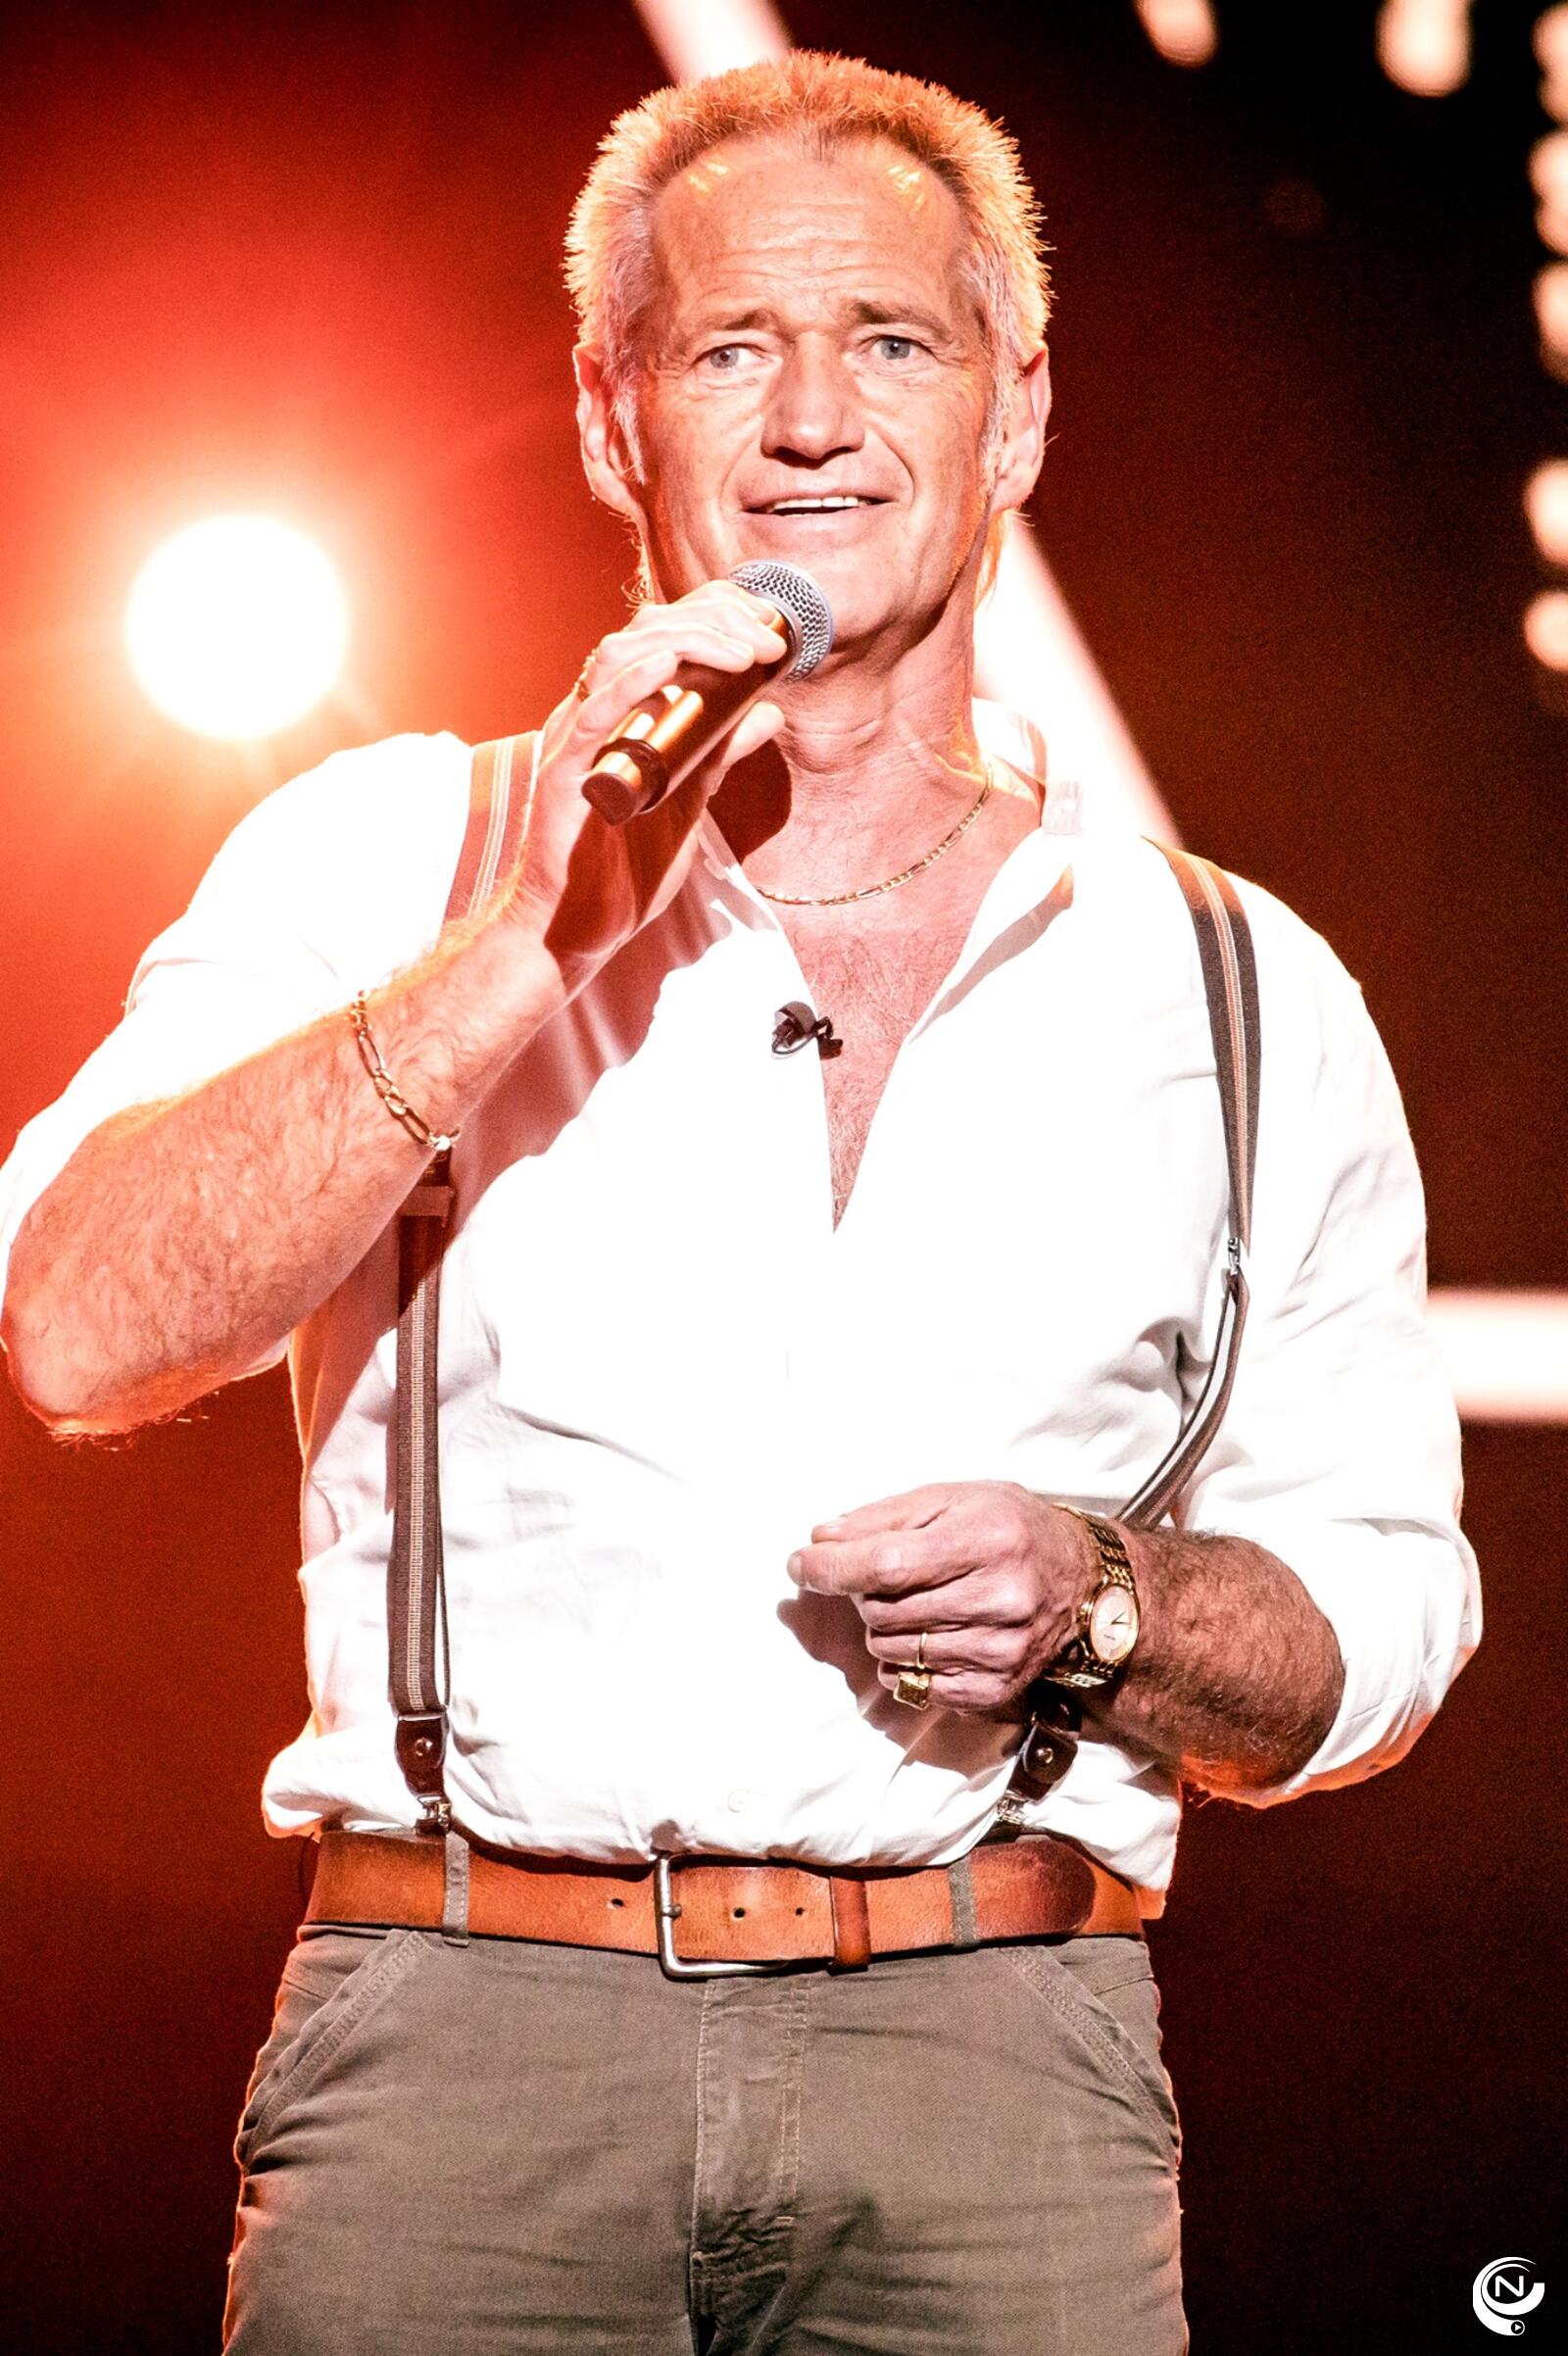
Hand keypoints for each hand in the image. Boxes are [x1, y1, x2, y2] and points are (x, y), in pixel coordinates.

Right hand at [501, 579, 788, 990]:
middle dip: (710, 623)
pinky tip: (667, 669)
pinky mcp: (562, 775)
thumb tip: (767, 713)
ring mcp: (573, 741)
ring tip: (739, 653)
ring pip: (617, 659)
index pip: (659, 637)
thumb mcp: (688, 800)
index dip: (713, 621)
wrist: (579, 929)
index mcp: (616, 715)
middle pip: (643, 634)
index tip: (768, 637)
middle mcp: (590, 716)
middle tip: (765, 642)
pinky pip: (591, 718)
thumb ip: (720, 754)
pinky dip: (629, 686)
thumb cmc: (623, 870)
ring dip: (685, 644)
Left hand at [787, 1482, 1093, 1714]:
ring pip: (893, 1650)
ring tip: (919, 1603)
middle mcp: (1000, 1597)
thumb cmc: (1010, 1529)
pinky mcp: (997, 1687)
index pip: (887, 1563)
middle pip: (883, 1609)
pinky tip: (932, 1635)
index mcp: (987, 1539)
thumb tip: (821, 1539)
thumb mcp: (954, 1499)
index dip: (831, 1567)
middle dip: (865, 1592)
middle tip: (889, 1575)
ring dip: (886, 1627)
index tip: (799, 1564)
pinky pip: (916, 1686)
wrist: (1085, 1583)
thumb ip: (884, 1517)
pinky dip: (907, 1663)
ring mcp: (1001, 1649)